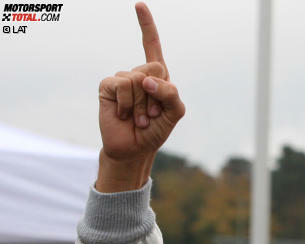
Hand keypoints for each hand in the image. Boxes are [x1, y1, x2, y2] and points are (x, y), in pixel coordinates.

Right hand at [96, 2, 184, 191]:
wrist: (134, 148)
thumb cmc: (156, 130)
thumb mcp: (175, 113)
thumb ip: (171, 93)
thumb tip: (146, 79)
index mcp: (157, 77)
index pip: (152, 46)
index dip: (147, 26)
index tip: (139, 5)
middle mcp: (138, 74)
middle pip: (154, 68)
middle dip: (157, 95)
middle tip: (151, 114)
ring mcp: (122, 79)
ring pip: (138, 80)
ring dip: (141, 105)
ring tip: (139, 118)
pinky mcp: (108, 86)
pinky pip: (121, 85)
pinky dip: (126, 103)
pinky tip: (124, 115)